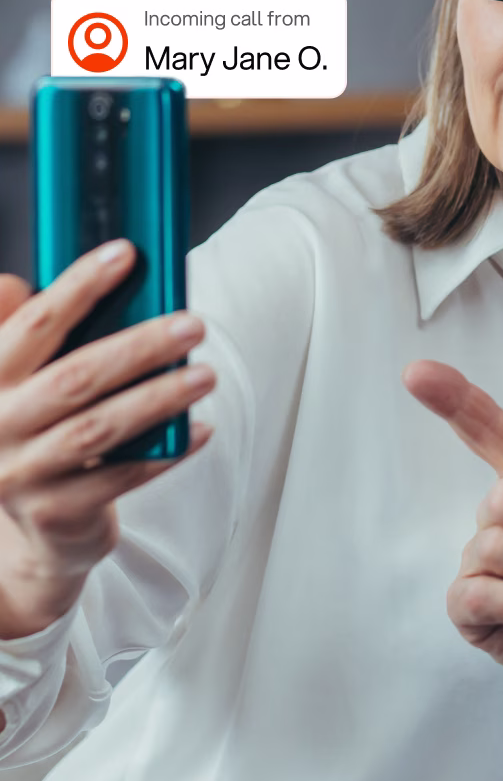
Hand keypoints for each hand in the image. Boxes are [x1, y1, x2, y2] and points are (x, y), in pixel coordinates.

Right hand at [0, 240, 214, 642]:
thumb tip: (26, 280)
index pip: (33, 324)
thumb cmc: (36, 429)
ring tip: (206, 375)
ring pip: (98, 429)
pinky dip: (164, 453)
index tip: (125, 253)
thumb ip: (25, 329)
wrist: (25, 527)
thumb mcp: (18, 379)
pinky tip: (200, 429)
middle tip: (194, 325)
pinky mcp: (55, 513)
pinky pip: (119, 479)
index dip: (78, 285)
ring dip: (159, 398)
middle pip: (75, 377)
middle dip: (140, 347)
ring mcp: (22, 474)